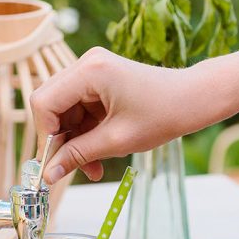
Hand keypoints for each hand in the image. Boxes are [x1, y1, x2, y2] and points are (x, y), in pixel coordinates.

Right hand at [31, 47, 234, 182]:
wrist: (195, 99)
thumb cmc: (164, 114)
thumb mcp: (117, 141)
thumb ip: (78, 155)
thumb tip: (48, 175)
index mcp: (89, 71)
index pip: (44, 103)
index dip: (46, 136)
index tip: (55, 163)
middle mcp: (86, 64)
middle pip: (50, 104)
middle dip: (59, 140)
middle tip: (70, 168)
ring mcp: (92, 70)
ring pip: (64, 110)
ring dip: (74, 140)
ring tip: (93, 167)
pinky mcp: (99, 80)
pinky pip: (79, 109)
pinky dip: (85, 132)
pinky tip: (98, 153)